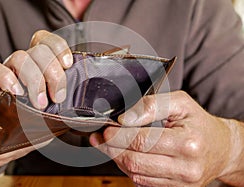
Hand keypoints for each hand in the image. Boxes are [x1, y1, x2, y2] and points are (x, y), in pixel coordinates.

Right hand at [0, 30, 71, 180]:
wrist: (4, 144)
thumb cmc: (31, 127)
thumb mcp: (55, 115)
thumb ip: (68, 104)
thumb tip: (87, 105)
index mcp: (40, 67)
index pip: (48, 42)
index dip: (59, 47)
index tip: (68, 64)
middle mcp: (23, 65)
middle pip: (39, 50)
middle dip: (53, 73)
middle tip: (57, 98)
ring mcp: (5, 70)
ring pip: (20, 57)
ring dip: (34, 80)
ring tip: (39, 104)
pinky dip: (5, 78)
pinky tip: (15, 93)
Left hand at [90, 91, 241, 186]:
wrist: (221, 149)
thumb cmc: (199, 123)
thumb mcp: (181, 104)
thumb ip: (153, 106)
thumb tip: (126, 117)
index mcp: (188, 143)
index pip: (144, 141)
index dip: (119, 136)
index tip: (105, 129)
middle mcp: (185, 167)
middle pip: (135, 160)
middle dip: (112, 148)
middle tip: (99, 137)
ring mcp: (180, 182)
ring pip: (135, 173)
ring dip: (116, 158)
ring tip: (107, 144)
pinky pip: (142, 181)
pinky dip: (127, 168)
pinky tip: (122, 154)